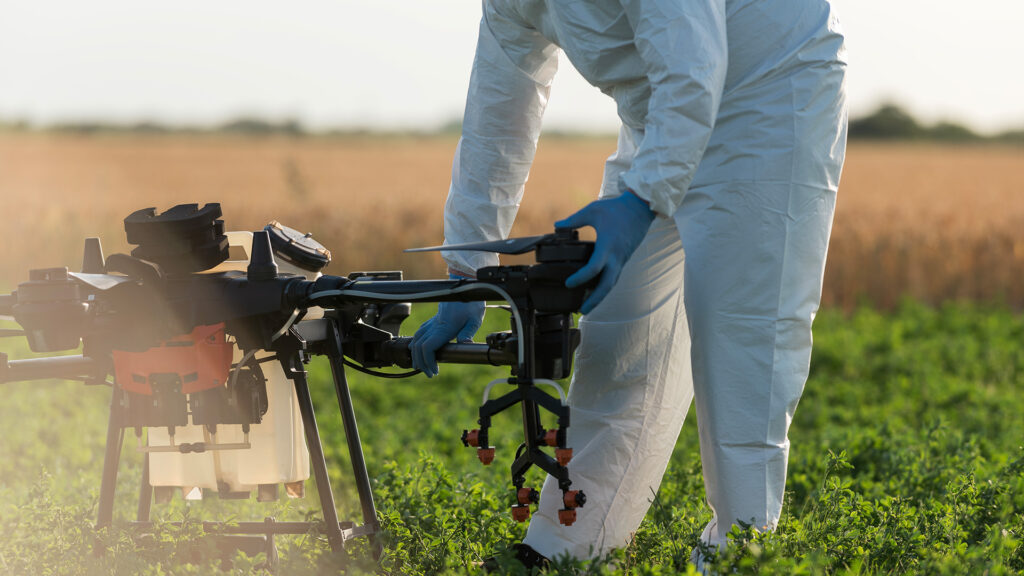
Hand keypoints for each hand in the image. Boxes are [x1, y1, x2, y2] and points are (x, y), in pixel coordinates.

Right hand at [410, 284, 484, 376]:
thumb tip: (464, 344)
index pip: (428, 347)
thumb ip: (468, 332)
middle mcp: (434, 325)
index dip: (428, 361)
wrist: (464, 288)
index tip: (434, 370)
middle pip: (419, 347)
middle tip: (430, 373)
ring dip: (416, 355)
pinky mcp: (432, 321)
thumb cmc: (471, 303)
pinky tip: (418, 351)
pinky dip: (416, 345)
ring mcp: (431, 323)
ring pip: (415, 340)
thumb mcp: (475, 319)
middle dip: (421, 362)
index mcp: (444, 327)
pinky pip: (419, 334)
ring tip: (422, 366)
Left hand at [556, 190, 655, 313]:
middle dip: (595, 300)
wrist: (641, 208)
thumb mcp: (592, 211)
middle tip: (582, 311)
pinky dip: (605, 286)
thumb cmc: (616, 208)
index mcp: (607, 246)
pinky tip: (595, 292)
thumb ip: (574, 220)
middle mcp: (616, 257)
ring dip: (600, 296)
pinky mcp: (624, 259)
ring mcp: (622, 259)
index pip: (594, 268)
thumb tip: (557, 225)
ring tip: (586, 307)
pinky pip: (614, 276)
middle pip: (607, 285)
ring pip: (612, 283)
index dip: (580, 278)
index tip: (568, 283)